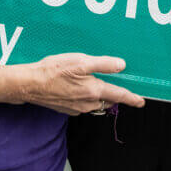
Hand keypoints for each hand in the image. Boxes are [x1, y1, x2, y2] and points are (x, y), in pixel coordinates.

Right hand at [17, 54, 144, 114]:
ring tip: (91, 81)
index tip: (141, 101)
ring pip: (95, 102)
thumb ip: (103, 64)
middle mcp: (87, 103)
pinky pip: (82, 104)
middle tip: (114, 83)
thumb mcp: (80, 61)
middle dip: (113, 93)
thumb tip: (121, 65)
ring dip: (97, 94)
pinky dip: (84, 96)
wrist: (29, 84)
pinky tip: (75, 86)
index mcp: (94, 90)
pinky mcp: (67, 109)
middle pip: (108, 99)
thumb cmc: (53, 70)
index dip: (132, 98)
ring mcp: (77, 108)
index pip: (119, 95)